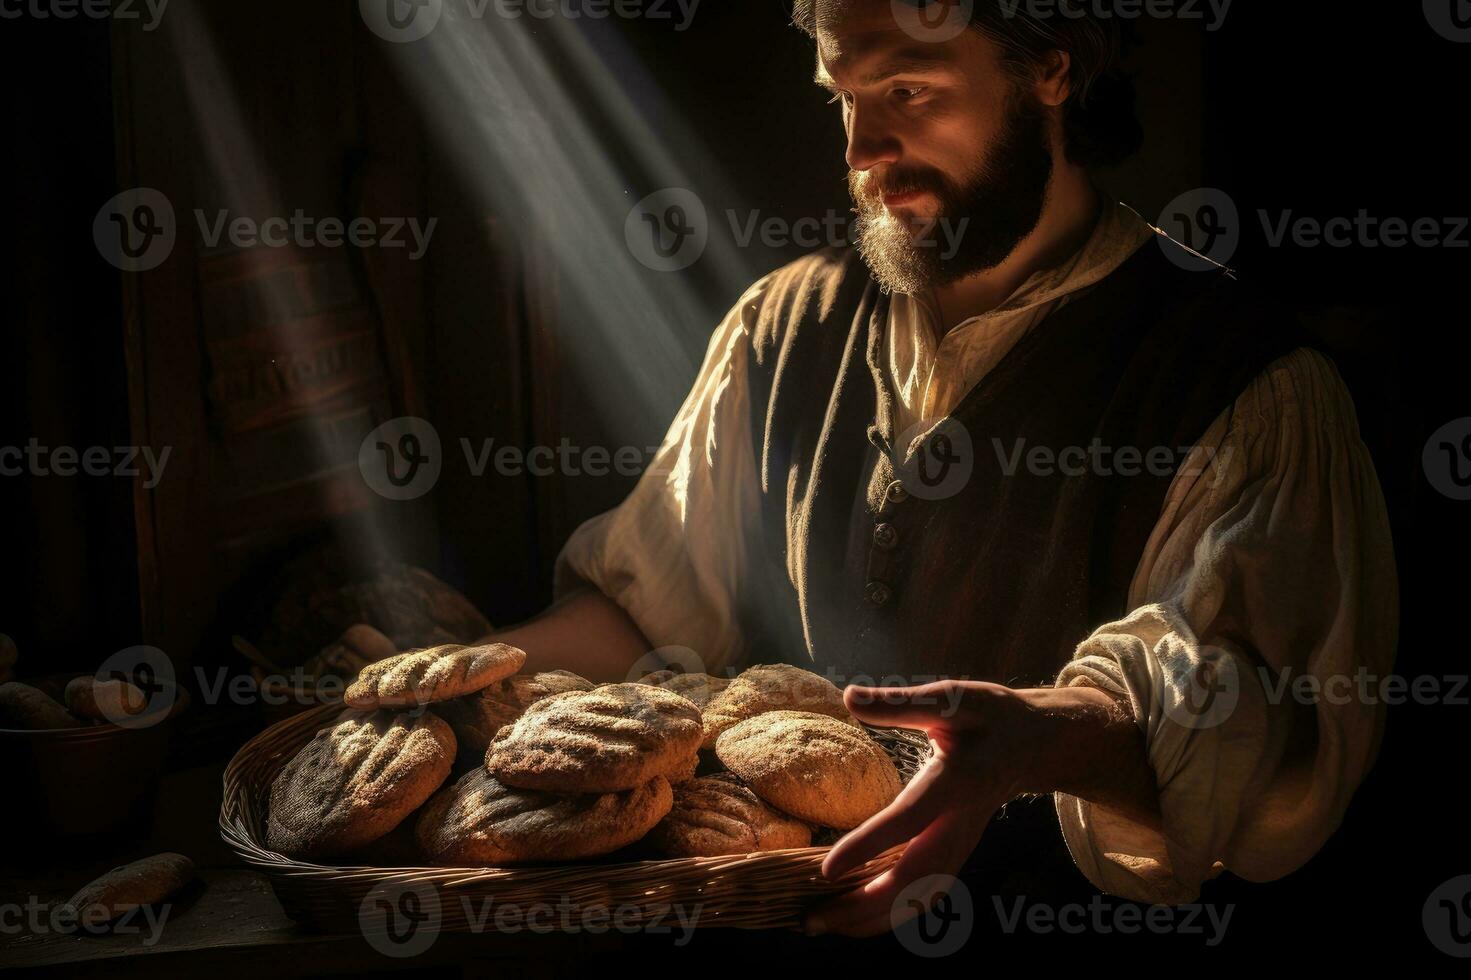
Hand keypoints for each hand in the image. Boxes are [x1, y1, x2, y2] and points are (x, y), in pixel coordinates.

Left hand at [803, 679, 1143, 937]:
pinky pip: (922, 896)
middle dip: (861, 905)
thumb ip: (902, 703)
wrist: (1033, 744)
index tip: (827, 870)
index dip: (869, 846)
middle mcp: (959, 825)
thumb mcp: (951, 698)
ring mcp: (960, 846)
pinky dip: (887, 914)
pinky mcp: (955, 855)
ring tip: (820, 925)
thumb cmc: (989, 716)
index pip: (909, 820)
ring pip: (917, 898)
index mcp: (955, 783)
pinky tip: (851, 917)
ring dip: (870, 919)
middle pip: (912, 879)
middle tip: (810, 919)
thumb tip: (850, 697)